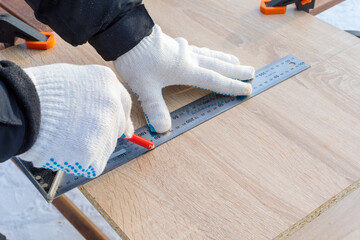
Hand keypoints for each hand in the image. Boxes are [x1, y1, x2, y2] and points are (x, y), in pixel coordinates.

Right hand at [18, 64, 133, 177]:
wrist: (18, 108)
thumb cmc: (41, 92)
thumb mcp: (73, 79)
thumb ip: (96, 94)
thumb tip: (116, 116)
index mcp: (107, 82)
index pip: (124, 106)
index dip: (121, 118)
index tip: (123, 129)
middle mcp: (112, 103)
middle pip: (117, 127)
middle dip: (103, 133)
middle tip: (81, 134)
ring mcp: (104, 128)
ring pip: (106, 147)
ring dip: (91, 147)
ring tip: (66, 137)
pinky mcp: (93, 151)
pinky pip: (94, 163)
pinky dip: (82, 162)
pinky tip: (66, 149)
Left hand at [114, 25, 253, 132]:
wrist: (126, 36)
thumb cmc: (137, 60)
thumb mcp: (145, 88)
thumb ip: (155, 108)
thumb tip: (163, 128)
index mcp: (186, 69)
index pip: (215, 80)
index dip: (232, 86)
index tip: (247, 89)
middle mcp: (188, 58)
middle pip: (218, 65)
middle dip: (236, 71)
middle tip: (252, 72)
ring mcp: (182, 50)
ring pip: (209, 54)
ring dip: (224, 59)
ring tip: (235, 62)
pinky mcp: (175, 45)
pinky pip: (198, 49)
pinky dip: (207, 53)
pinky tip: (204, 52)